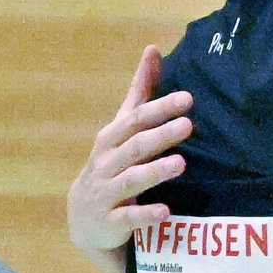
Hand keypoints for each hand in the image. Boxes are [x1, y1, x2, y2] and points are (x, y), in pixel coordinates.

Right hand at [68, 45, 193, 255]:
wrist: (84, 218)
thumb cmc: (111, 163)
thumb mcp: (122, 128)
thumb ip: (140, 92)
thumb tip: (153, 50)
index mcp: (112, 138)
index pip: (136, 119)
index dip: (160, 108)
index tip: (187, 98)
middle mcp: (106, 163)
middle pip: (134, 146)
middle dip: (160, 135)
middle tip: (188, 125)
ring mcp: (105, 193)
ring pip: (130, 180)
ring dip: (154, 172)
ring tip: (181, 164)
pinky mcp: (109, 222)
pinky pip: (127, 218)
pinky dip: (145, 215)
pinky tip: (165, 212)